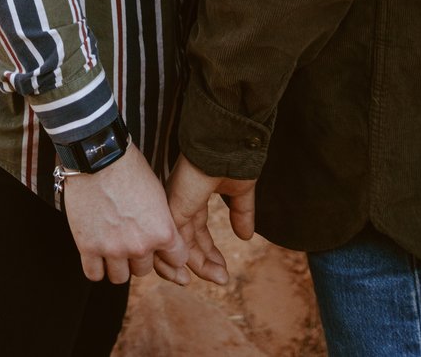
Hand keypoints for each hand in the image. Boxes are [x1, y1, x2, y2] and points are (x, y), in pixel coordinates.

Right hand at [62, 141, 189, 285]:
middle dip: (139, 256)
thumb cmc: (130, 168)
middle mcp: (139, 246)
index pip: (177, 261)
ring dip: (118, 264)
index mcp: (162, 232)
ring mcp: (112, 249)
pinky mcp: (87, 247)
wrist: (99, 155)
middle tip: (129, 236)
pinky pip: (94, 275)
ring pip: (120, 277)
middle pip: (144, 270)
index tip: (161, 247)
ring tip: (112, 244)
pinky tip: (96, 251)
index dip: (170, 253)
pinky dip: (96, 267)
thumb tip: (166, 242)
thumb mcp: (158, 194)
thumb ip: (163, 223)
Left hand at [153, 153, 255, 285]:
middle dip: (204, 263)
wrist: (227, 141)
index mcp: (193, 196)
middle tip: (222, 278)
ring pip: (178, 246)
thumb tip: (245, 237)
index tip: (223, 268)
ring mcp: (175, 205)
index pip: (196, 232)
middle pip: (186, 242)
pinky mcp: (174, 208)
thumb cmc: (233, 156)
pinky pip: (174, 241)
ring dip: (199, 266)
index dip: (208, 252)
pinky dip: (187, 259)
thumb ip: (241, 213)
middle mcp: (180, 202)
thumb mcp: (239, 190)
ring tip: (220, 278)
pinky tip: (204, 270)